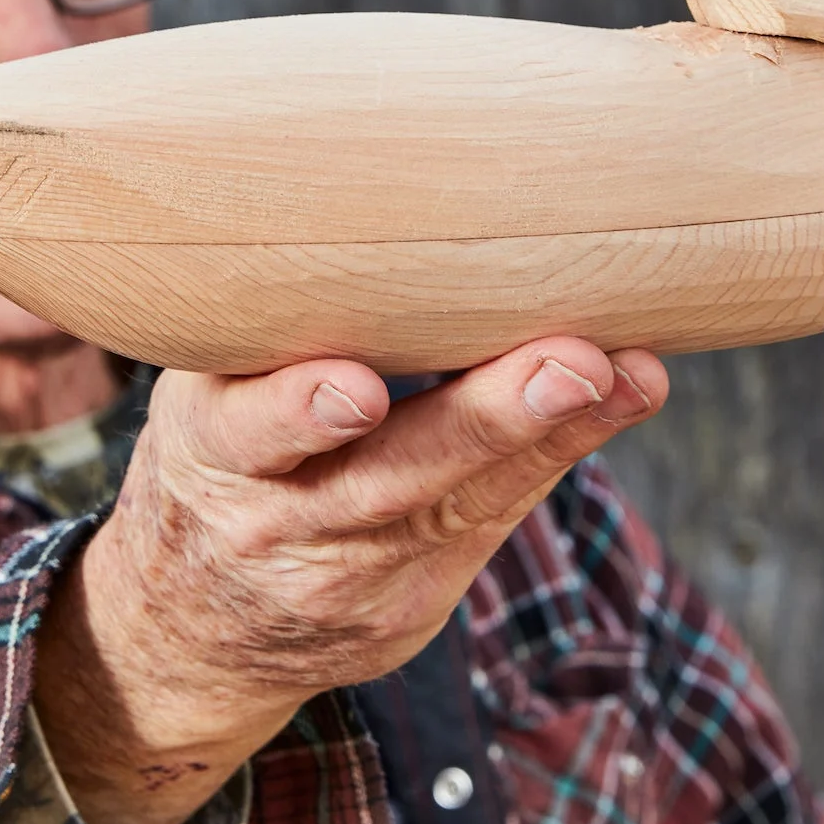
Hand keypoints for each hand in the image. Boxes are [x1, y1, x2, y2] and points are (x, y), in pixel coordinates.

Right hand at [33, 338, 667, 823]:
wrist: (196, 625)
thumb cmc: (218, 457)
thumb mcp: (202, 395)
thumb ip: (266, 332)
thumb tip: (375, 198)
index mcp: (211, 453)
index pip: (248, 435)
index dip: (299, 413)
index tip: (357, 389)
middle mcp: (280, 525)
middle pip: (388, 480)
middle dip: (486, 421)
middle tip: (569, 364)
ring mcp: (353, 577)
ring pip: (464, 503)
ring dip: (556, 436)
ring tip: (627, 374)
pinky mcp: (414, 606)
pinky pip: (493, 522)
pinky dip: (557, 456)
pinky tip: (621, 396)